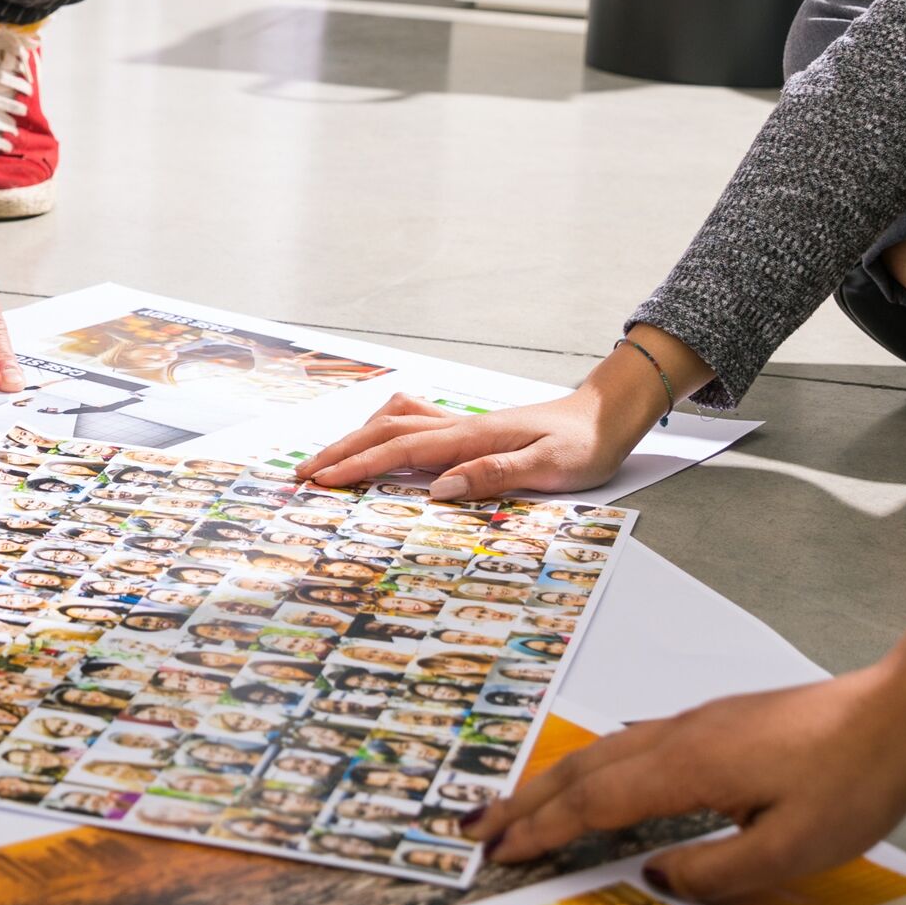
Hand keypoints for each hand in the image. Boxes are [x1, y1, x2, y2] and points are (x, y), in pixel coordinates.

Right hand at [298, 327, 695, 495]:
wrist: (605, 416)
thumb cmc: (583, 445)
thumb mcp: (551, 467)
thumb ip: (494, 475)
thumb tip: (440, 487)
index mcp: (472, 437)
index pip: (402, 451)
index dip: (357, 466)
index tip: (320, 481)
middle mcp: (458, 425)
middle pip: (383, 432)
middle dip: (338, 453)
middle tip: (300, 475)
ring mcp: (460, 423)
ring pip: (392, 422)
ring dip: (354, 439)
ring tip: (323, 461)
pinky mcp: (466, 428)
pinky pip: (410, 423)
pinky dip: (379, 431)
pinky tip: (373, 441)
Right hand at [468, 652, 905, 897]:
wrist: (899, 713)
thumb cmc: (853, 781)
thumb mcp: (791, 850)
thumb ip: (716, 871)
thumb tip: (656, 880)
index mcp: (687, 768)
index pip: (594, 804)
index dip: (543, 831)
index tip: (499, 853)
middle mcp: (679, 737)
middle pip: (582, 770)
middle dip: (525, 802)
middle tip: (476, 829)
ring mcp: (696, 725)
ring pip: (603, 752)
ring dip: (552, 781)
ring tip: (515, 805)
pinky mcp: (716, 724)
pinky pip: (630, 745)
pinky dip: (592, 767)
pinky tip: (593, 776)